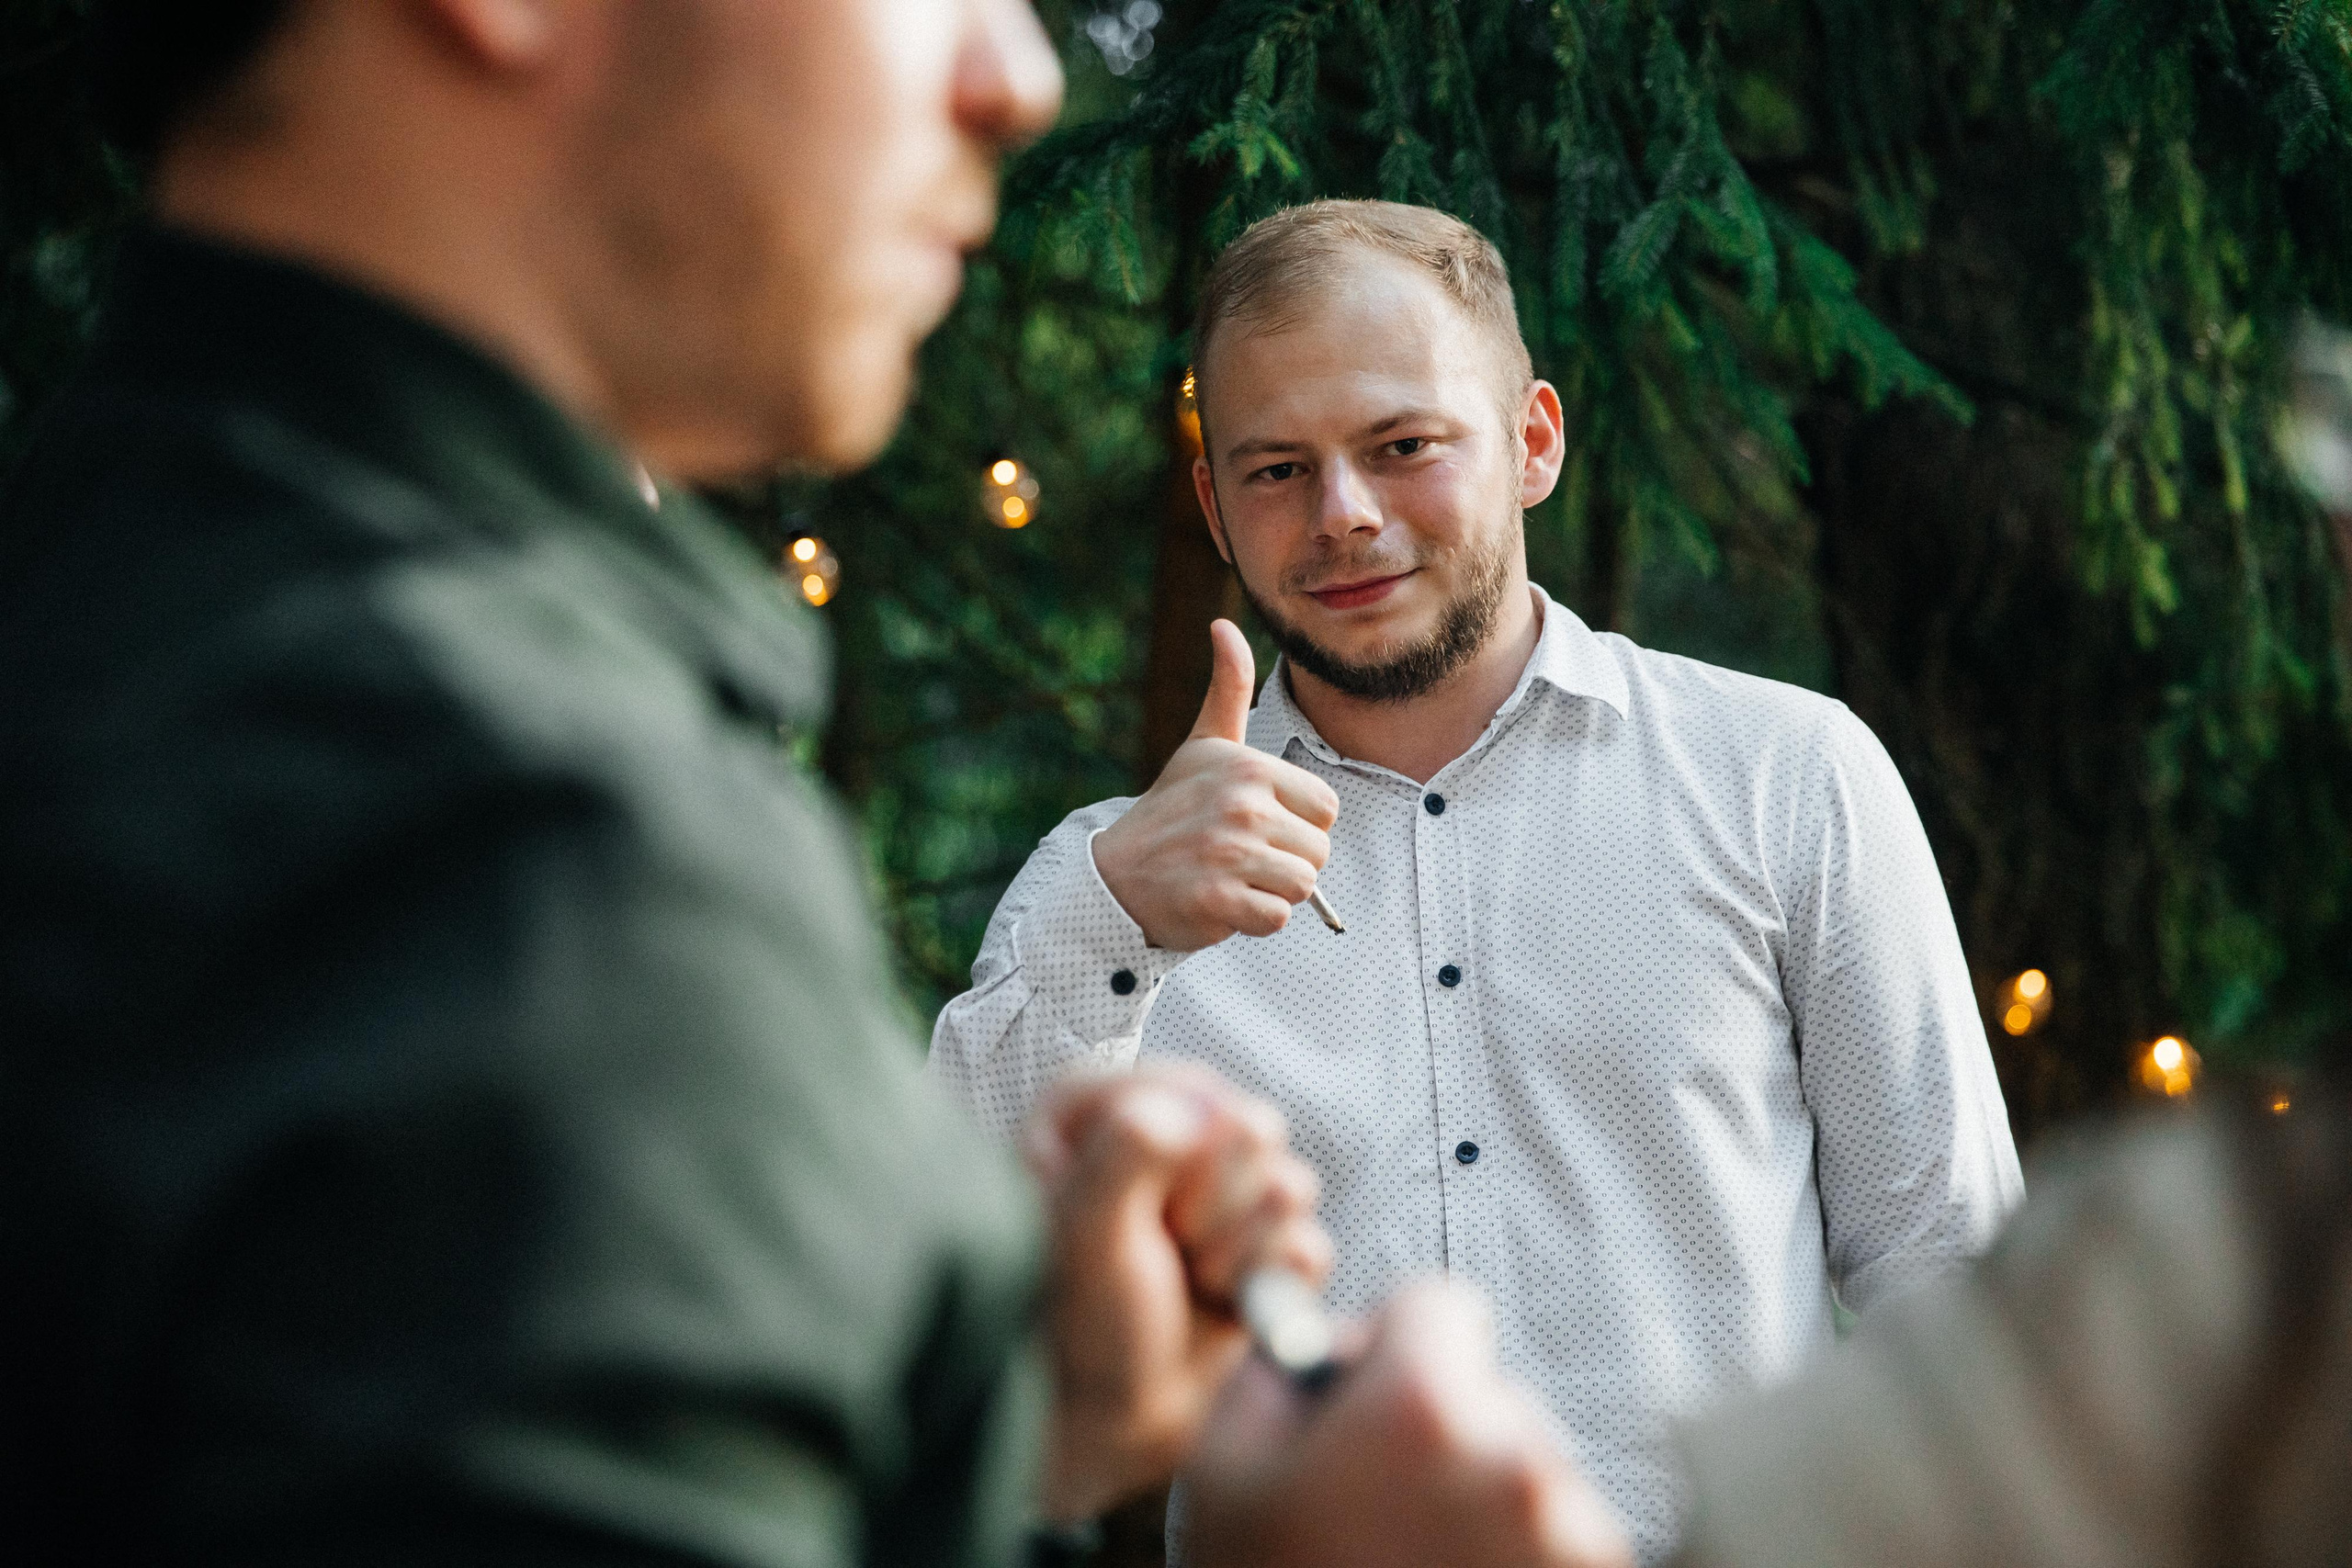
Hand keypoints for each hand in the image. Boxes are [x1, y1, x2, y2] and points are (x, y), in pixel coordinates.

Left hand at [1025, 1065, 1332, 1521]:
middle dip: (1217, 1207)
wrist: (1102, 1420)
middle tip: (1168, 1248)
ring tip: (1190, 1279)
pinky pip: (1311, 1243)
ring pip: (1292, 1185)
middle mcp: (1164, 1136)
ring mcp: (1215, 1190)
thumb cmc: (1070, 1324)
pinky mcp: (1259, 1243)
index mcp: (1104, 1107)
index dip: (1186, 1158)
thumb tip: (1195, 1108)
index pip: (1198, 1091)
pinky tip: (1220, 1301)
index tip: (1142, 1213)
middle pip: (1257, 1129)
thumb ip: (1128, 1152)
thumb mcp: (1084, 1231)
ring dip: (1242, 1252)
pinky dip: (1271, 1284)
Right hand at [1092, 620, 1339, 950]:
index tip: (1257, 823)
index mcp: (1249, 768)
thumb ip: (1229, 688)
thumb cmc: (1172, 810)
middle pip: (1319, 852)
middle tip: (1240, 856)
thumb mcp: (1204, 745)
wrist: (1116, 874)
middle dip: (1286, 861)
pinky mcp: (1219, 902)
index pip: (1326, 809)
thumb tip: (1224, 624)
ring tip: (1233, 878)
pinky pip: (1277, 919)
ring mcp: (1230, 855)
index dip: (1298, 823)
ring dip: (1272, 892)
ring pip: (1302, 886)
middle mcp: (1242, 807)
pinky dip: (1255, 920)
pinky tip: (1224, 902)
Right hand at [1186, 1279, 1634, 1567]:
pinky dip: (1518, 1562)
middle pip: (1488, 1395)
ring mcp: (1571, 1533)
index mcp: (1422, 1406)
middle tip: (1380, 1513)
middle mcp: (1517, 1456)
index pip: (1440, 1305)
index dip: (1393, 1347)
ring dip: (1484, 1505)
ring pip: (1528, 1474)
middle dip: (1442, 1434)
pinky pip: (1559, 1542)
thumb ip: (1280, 1373)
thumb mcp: (1223, 1471)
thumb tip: (1335, 1343)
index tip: (1373, 1398)